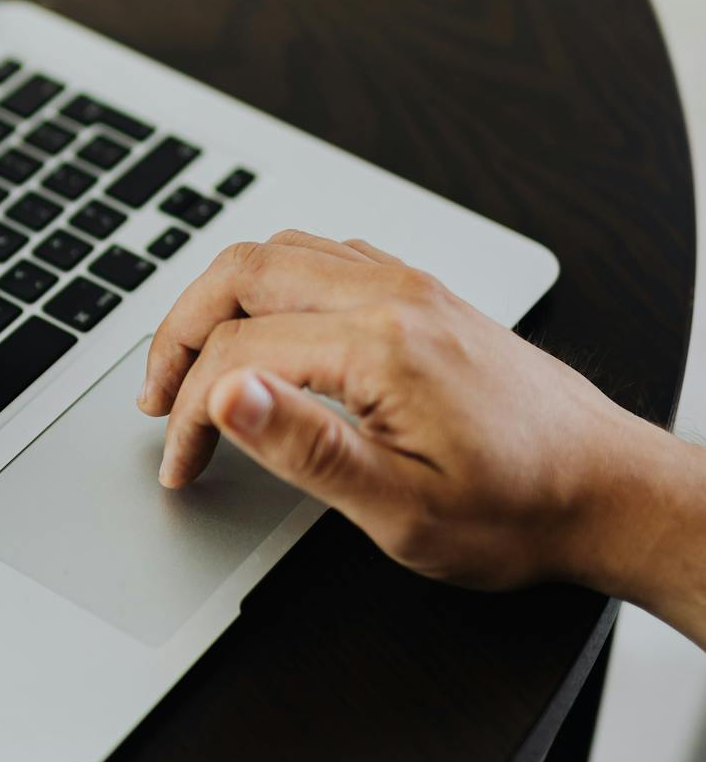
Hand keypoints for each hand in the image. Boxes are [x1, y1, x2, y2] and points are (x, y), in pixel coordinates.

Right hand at [140, 230, 654, 590]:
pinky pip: (323, 255)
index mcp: (381, 345)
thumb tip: (227, 395)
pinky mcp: (422, 293)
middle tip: (155, 397)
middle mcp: (393, 295)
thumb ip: (305, 448)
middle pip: (242, 273)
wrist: (607, 490)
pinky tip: (262, 331)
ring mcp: (410, 285)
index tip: (181, 464)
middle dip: (179, 332)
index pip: (239, 353)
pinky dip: (268, 284)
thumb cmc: (517, 510)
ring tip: (191, 365)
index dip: (189, 410)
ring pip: (278, 251)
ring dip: (219, 301)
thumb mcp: (401, 509)